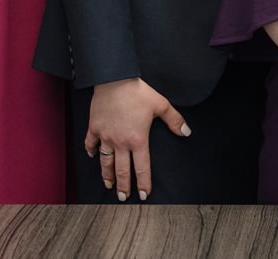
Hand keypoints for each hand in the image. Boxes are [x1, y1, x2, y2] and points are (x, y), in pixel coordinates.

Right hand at [86, 77, 189, 200]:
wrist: (114, 79)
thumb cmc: (138, 92)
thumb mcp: (161, 105)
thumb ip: (174, 120)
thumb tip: (186, 132)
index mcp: (138, 139)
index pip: (142, 167)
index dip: (143, 182)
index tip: (143, 195)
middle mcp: (121, 142)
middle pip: (122, 170)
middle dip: (123, 186)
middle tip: (123, 198)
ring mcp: (106, 136)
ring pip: (106, 161)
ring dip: (107, 175)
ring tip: (108, 186)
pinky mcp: (94, 128)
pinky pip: (91, 144)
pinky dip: (91, 151)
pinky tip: (92, 156)